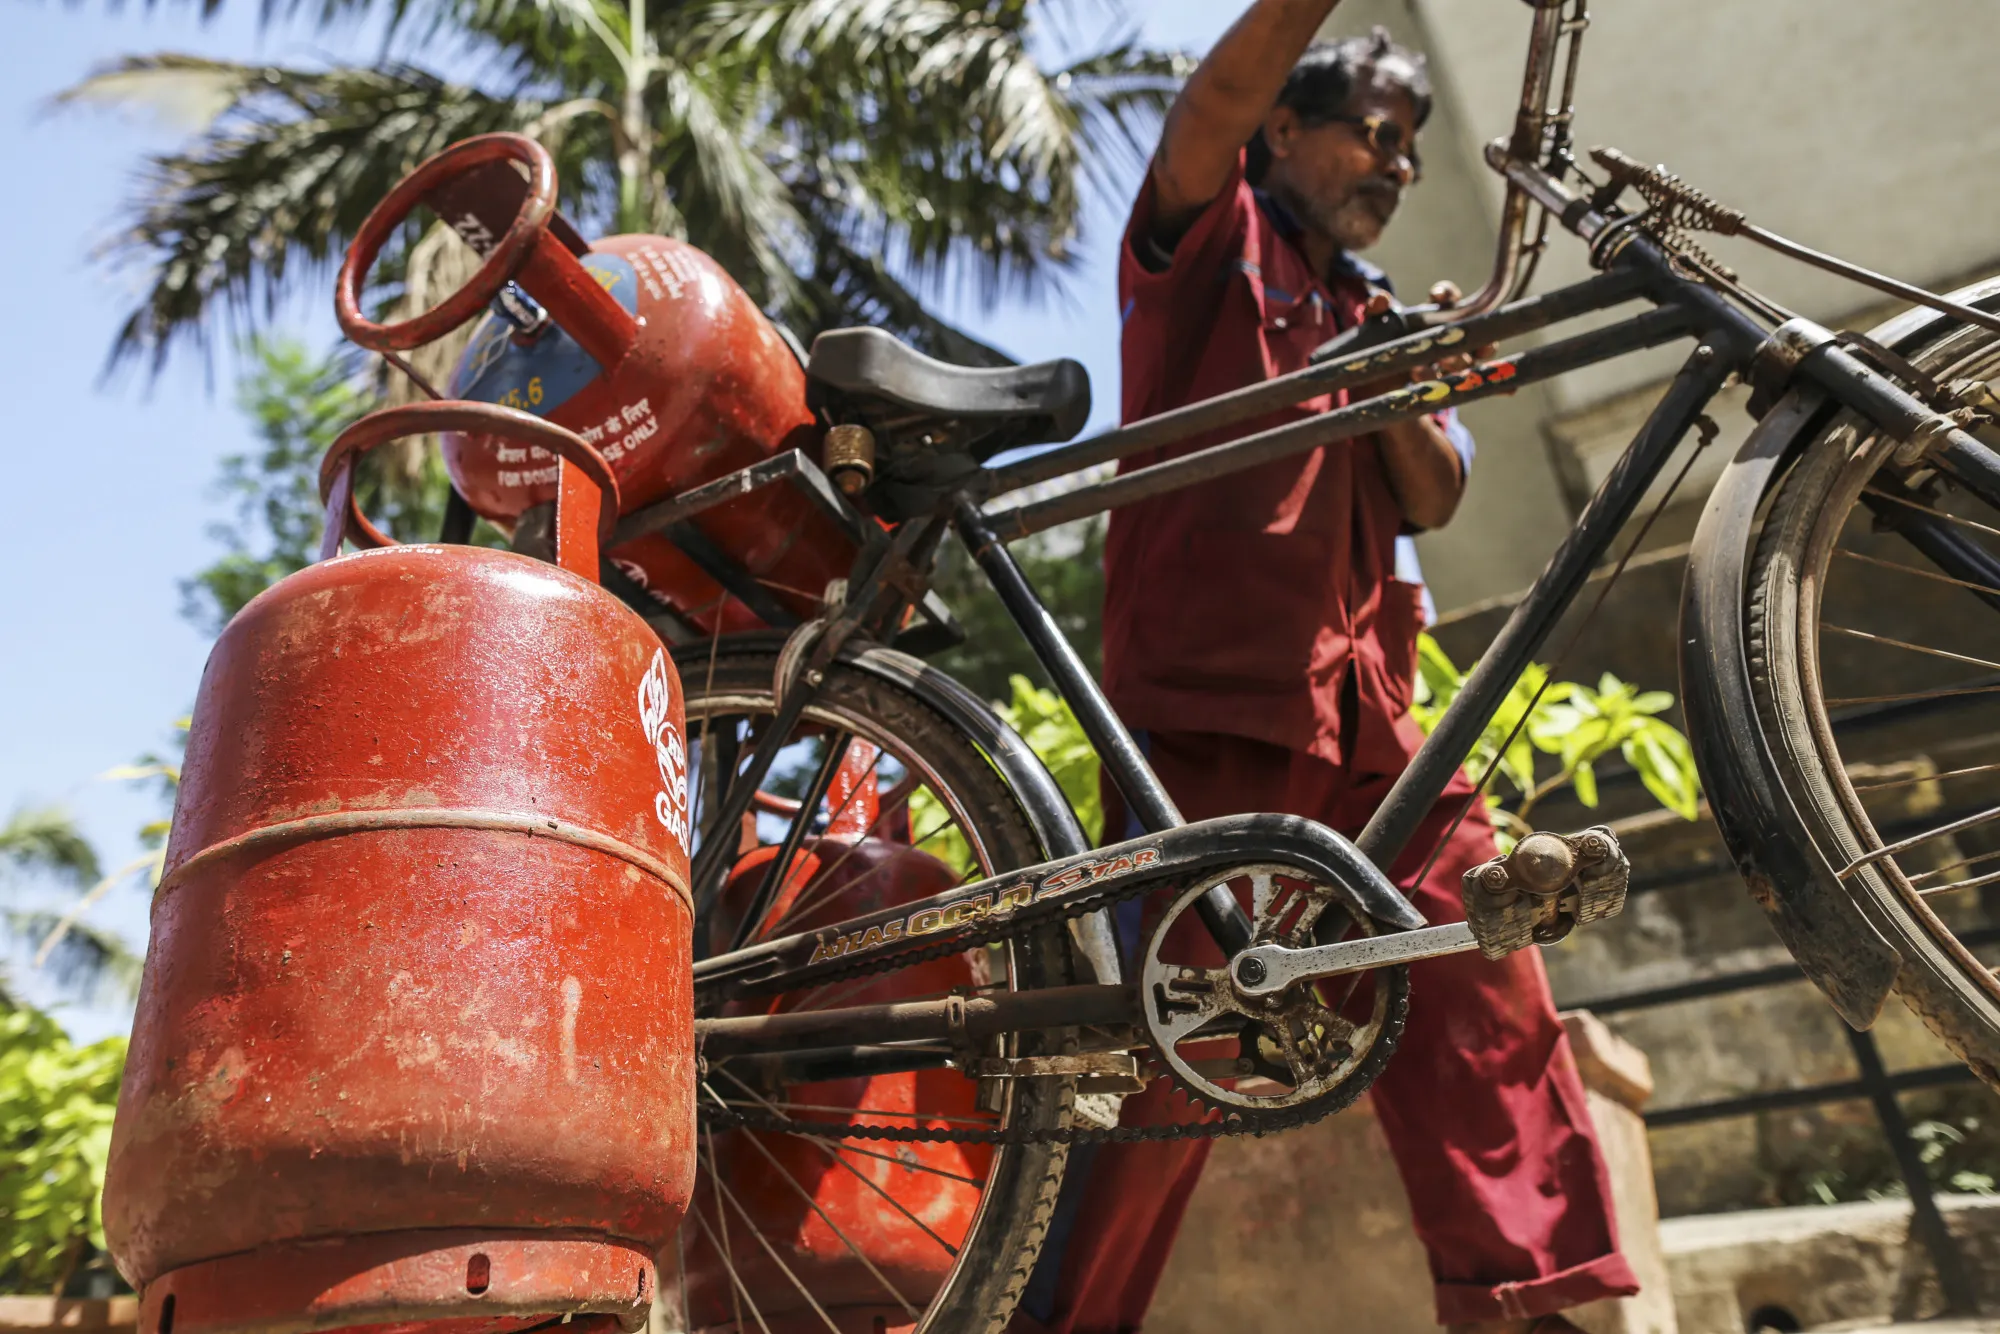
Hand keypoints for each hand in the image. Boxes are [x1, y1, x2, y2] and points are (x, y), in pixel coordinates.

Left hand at [1353, 288, 1495, 399]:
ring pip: (1472, 355)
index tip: (1438, 297)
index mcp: (1433, 315)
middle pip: (1468, 327)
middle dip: (1463, 335)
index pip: (1447, 297)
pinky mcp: (1459, 379)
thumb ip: (1375, 312)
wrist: (1385, 384)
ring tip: (1446, 370)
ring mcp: (1458, 356)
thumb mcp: (1375, 330)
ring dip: (1466, 362)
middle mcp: (1452, 332)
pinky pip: (1481, 381)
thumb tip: (1381, 298)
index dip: (1446, 294)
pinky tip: (1510, 391)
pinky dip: (1499, 386)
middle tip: (1449, 345)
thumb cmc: (1384, 348)